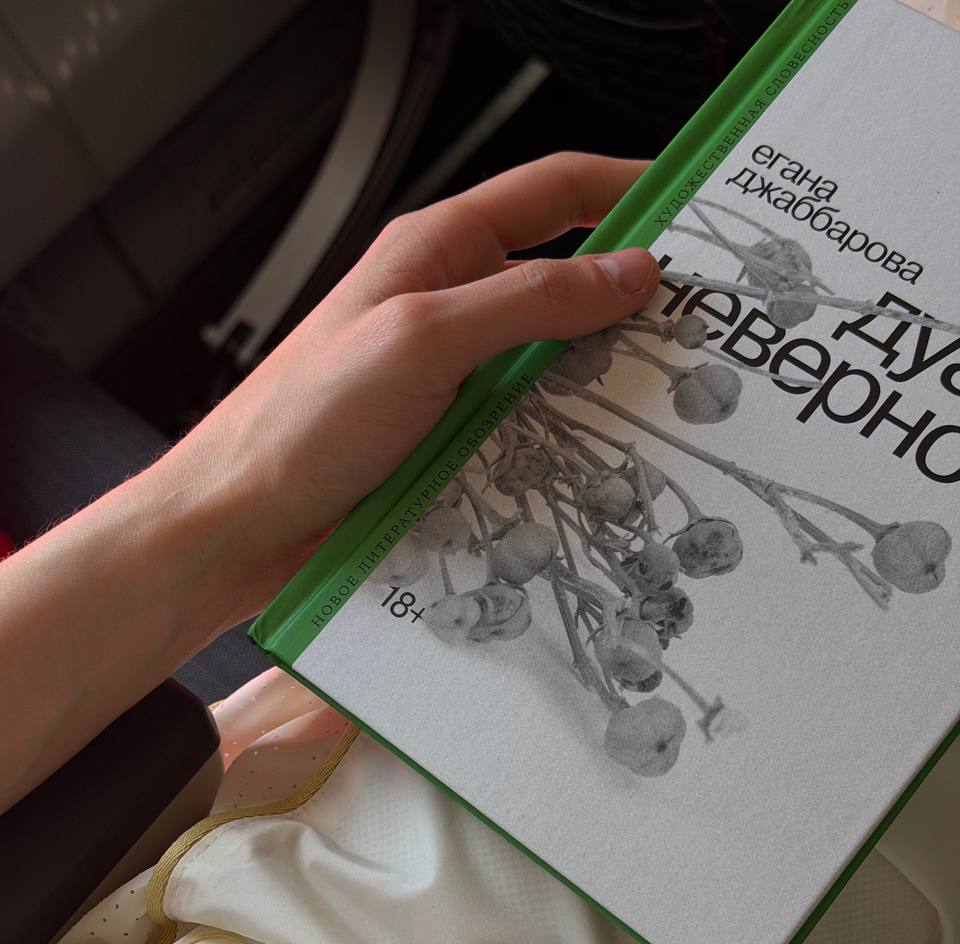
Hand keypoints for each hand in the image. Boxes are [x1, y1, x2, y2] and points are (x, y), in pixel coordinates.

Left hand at [0, 152, 656, 808]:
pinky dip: (567, 433)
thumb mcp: (423, 340)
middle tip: (704, 325)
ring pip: (551, 360)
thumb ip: (527, 300)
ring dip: (603, 376)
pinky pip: (526, 423)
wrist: (239, 525)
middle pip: (561, 279)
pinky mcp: (446, 437)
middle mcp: (446, 305)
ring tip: (671, 399)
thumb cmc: (301, 424)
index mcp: (435, 251)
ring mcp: (448, 376)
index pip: (552, 193)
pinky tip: (601, 459)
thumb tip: (628, 271)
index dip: (628, 188)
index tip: (699, 208)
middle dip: (631, 297)